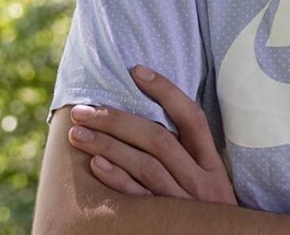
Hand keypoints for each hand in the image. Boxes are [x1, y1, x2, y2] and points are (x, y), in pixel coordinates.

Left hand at [67, 65, 237, 204]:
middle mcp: (200, 180)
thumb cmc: (209, 212)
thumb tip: (156, 115)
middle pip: (159, 139)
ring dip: (108, 146)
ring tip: (78, 133)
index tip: (137, 70)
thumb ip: (190, 154)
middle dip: (119, 120)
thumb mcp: (211, 181)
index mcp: (212, 163)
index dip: (167, 91)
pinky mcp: (165, 223)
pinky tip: (95, 164)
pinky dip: (117, 180)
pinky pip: (138, 200)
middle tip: (85, 109)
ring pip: (145, 166)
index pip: (192, 117)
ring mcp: (182, 203)